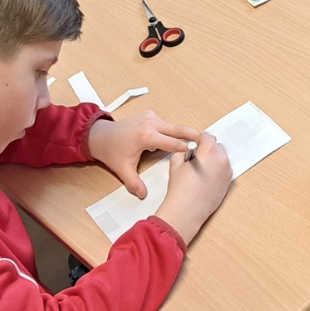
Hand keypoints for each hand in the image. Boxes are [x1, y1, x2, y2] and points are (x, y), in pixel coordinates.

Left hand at [88, 111, 202, 198]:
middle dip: (193, 134)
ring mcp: (151, 117)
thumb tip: (142, 195)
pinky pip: (166, 124)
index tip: (198, 154)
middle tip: (208, 139)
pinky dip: (172, 132)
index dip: (186, 149)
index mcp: (146, 136)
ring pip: (172, 126)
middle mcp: (150, 123)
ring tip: (197, 141)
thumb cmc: (112, 152)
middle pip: (177, 129)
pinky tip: (178, 139)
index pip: (172, 143)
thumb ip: (134, 183)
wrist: (100, 135)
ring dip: (182, 134)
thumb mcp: (123, 169)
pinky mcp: (150, 115)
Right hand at [153, 132, 231, 243]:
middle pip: (216, 146)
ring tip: (200, 171)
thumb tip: (188, 152)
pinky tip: (205, 180)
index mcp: (209, 150)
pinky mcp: (228, 182)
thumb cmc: (180, 187)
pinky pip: (223, 170)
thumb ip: (182, 152)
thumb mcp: (175, 163)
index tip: (193, 147)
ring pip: (221, 158)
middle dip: (207, 150)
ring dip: (213, 160)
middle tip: (196, 160)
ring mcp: (227, 171)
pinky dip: (217, 171)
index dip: (198, 141)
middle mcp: (222, 159)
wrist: (187, 210)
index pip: (206, 136)